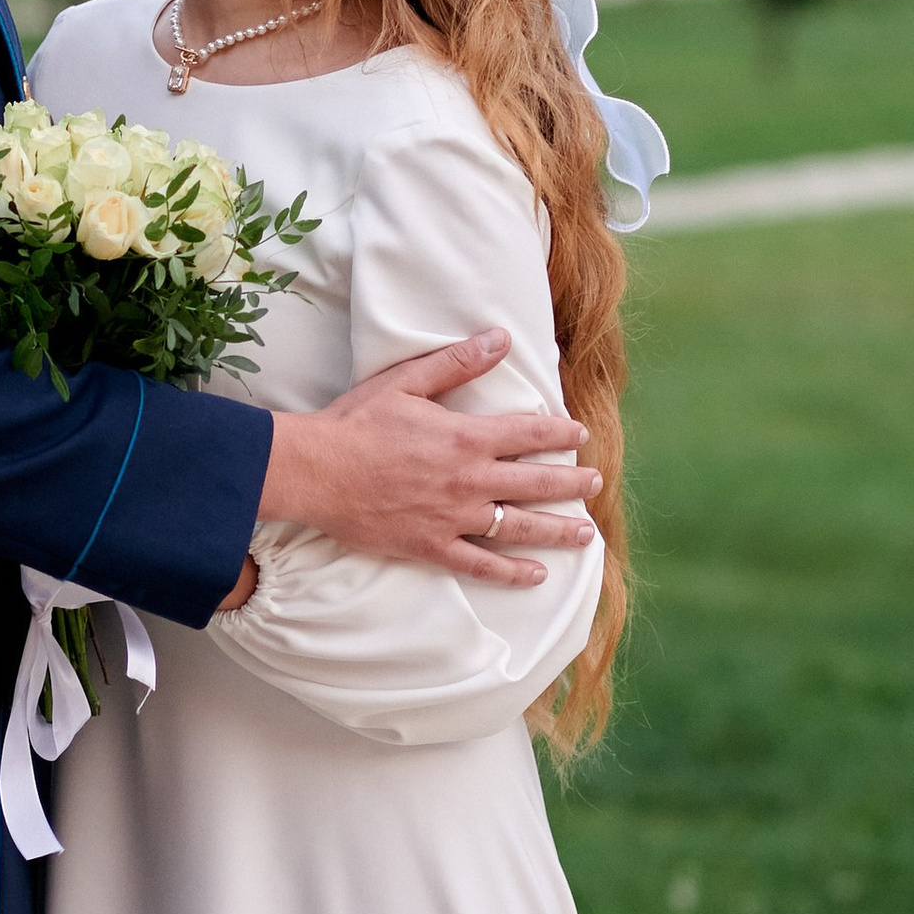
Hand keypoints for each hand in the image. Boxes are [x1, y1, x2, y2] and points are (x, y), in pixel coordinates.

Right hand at [260, 333, 597, 589]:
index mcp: (466, 437)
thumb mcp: (408, 381)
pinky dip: (511, 572)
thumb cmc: (357, 422)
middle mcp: (470, 480)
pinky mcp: (432, 546)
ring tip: (585, 533)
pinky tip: (536, 575)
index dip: (560, 433)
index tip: (580, 434)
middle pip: (535, 483)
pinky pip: (481, 564)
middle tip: (595, 483)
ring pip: (518, 527)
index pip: (529, 433)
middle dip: (571, 483)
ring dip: (556, 530)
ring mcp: (454, 518)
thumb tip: (501, 339)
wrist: (317, 471)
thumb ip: (458, 363)